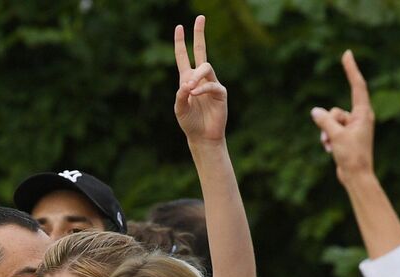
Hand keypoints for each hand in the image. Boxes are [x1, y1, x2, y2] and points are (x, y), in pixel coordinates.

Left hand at [173, 16, 226, 146]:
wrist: (202, 137)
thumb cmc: (190, 122)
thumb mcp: (179, 108)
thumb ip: (180, 95)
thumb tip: (187, 83)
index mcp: (187, 79)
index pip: (183, 56)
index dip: (180, 42)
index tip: (178, 27)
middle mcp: (200, 78)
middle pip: (200, 51)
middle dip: (199, 34)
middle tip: (200, 17)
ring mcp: (211, 83)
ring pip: (206, 68)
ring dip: (196, 76)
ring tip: (189, 88)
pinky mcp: (220, 93)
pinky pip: (211, 85)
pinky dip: (202, 89)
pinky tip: (194, 94)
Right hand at [310, 50, 375, 181]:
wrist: (357, 176)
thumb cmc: (352, 156)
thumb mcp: (335, 136)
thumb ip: (324, 121)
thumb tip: (315, 111)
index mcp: (363, 114)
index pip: (357, 86)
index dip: (351, 69)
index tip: (347, 54)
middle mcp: (360, 118)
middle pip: (336, 111)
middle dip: (328, 122)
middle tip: (331, 138)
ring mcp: (353, 128)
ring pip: (332, 121)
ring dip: (327, 133)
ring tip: (330, 146)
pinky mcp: (347, 137)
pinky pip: (332, 130)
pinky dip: (328, 139)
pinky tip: (329, 149)